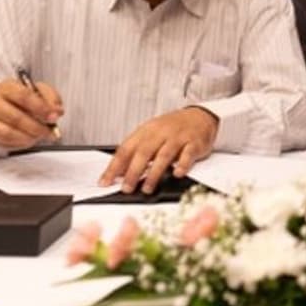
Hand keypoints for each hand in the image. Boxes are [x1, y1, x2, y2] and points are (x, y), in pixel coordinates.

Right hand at [0, 78, 62, 149]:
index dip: (41, 108)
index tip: (54, 116)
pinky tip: (32, 138)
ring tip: (42, 135)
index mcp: (7, 87)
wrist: (4, 104)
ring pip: (10, 132)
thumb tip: (57, 111)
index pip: (24, 96)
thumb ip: (50, 97)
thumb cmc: (22, 98)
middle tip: (50, 131)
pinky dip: (22, 142)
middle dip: (38, 127)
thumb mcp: (38, 90)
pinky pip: (7, 142)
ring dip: (30, 137)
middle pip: (16, 118)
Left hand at [100, 106, 219, 193]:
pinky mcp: (194, 143)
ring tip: (146, 188)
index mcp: (146, 131)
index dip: (114, 166)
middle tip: (126, 188)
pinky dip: (181, 164)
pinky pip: (187, 154)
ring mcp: (178, 137)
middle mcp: (161, 133)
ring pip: (163, 155)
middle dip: (133, 172)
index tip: (106, 181)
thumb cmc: (173, 129)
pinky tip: (177, 174)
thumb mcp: (151, 135)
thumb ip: (136, 152)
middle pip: (143, 152)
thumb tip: (118, 172)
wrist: (200, 116)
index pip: (126, 149)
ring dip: (154, 174)